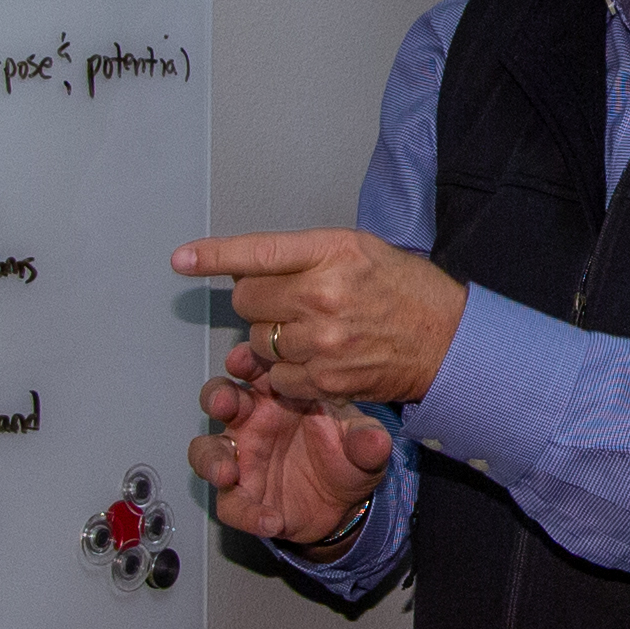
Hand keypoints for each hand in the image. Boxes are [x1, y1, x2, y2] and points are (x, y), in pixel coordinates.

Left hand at [171, 228, 467, 409]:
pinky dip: (287, 370)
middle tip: (290, 302)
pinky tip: (317, 358)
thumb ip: (305, 255)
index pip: (258, 253)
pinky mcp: (324, 379)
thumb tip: (248, 265)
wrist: (446, 340)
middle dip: (258, 302)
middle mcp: (323, 295)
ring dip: (272, 338)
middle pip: (246, 301)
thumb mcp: (359, 249)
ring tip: (311, 331)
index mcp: (331, 253)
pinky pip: (276, 375)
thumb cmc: (404, 290)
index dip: (213, 256)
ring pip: (257, 341)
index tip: (182, 259)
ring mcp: (322, 341)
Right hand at [191, 347, 391, 543]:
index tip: (244, 358)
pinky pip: (231, 503)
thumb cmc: (345, 455)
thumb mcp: (364, 446)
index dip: (245, 360)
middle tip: (224, 404)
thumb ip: (366, 441)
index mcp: (279, 395)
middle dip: (217, 398)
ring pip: (207, 450)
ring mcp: (243, 458)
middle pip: (219, 399)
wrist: (345, 502)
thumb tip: (375, 440)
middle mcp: (253, 421)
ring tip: (227, 472)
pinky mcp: (242, 496)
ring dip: (211, 458)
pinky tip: (270, 519)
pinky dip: (246, 512)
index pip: (255, 368)